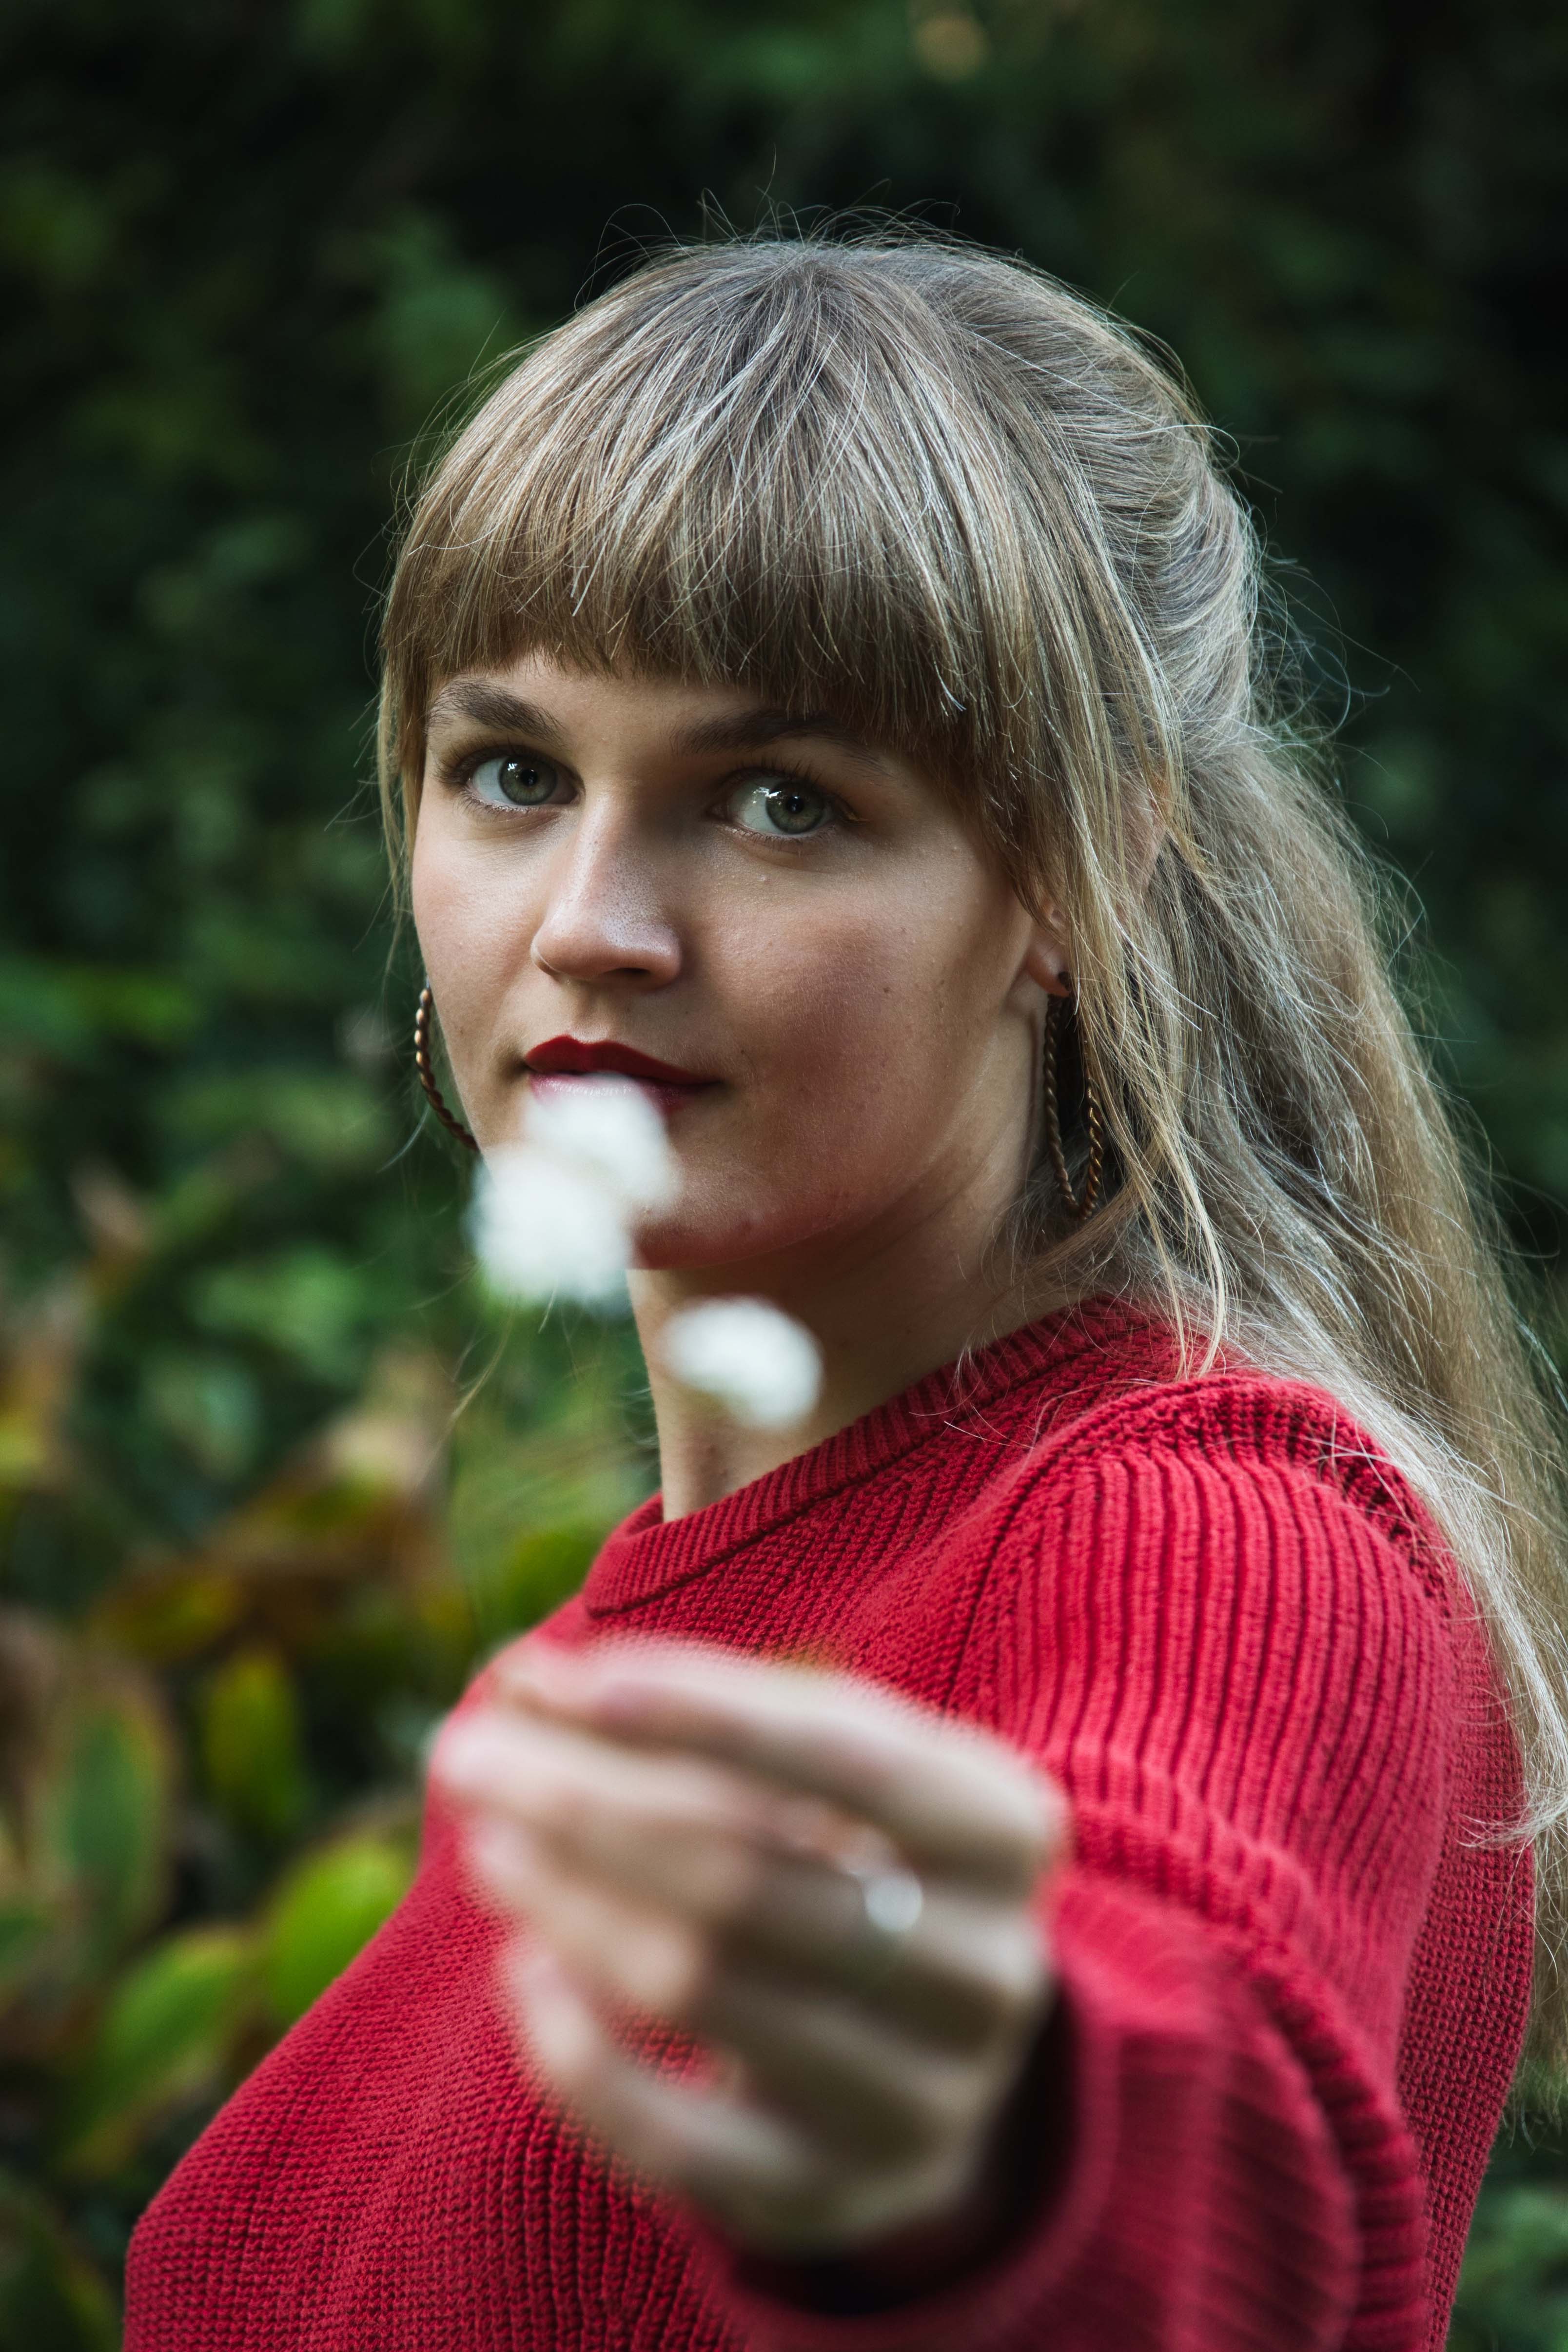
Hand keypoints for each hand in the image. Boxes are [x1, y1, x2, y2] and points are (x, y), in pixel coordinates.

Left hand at [434, 1640, 1068, 2260]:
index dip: (701, 1708)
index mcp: (1004, 1830)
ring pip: (705, 1988)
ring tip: (488, 1843)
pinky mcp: (826, 2197)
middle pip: (751, 1871)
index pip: (845, 1751)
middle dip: (587, 1803)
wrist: (931, 2057)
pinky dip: (579, 2054)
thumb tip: (523, 1683)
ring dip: (571, 1903)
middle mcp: (983, 1970)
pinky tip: (524, 1967)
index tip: (562, 1677)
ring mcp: (915, 2101)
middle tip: (468, 1755)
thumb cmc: (856, 1862)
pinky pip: (676, 2141)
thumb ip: (698, 1717)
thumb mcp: (826, 1777)